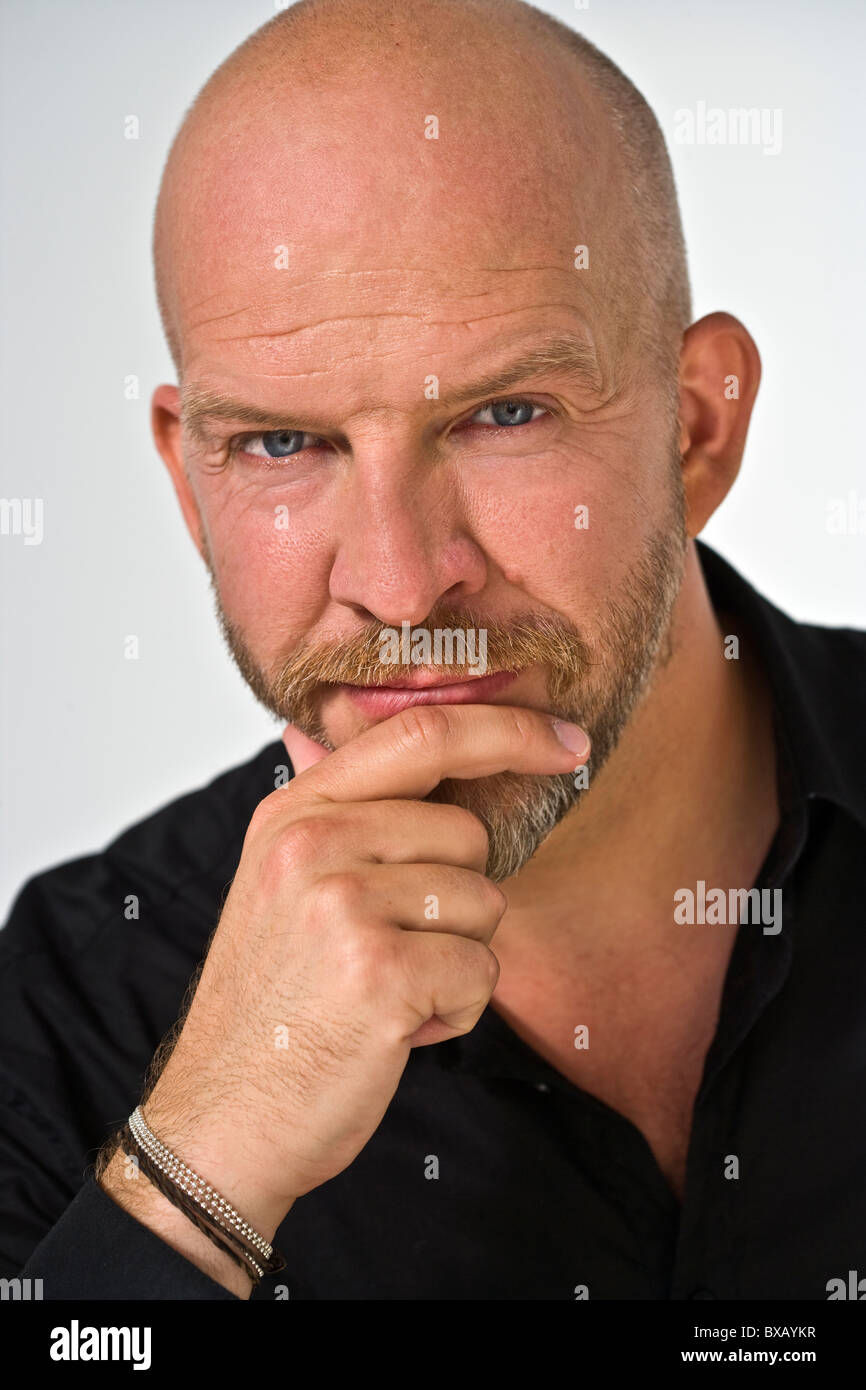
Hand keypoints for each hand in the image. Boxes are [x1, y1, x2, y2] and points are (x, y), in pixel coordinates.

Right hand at [141, 703, 588, 1237]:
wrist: (223, 1118)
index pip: (421, 733)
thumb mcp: (277, 882)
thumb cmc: (271, 1005)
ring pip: (484, 904)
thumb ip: (326, 809)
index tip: (566, 740)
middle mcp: (313, 842)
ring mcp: (343, 905)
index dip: (507, 729)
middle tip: (391, 952)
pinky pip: (482, 972)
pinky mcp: (380, 972)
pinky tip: (395, 1030)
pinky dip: (456, 1012)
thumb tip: (317, 730)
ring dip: (456, 962)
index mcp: (294, 810)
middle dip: (457, 901)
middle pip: (469, 833)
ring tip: (386, 992)